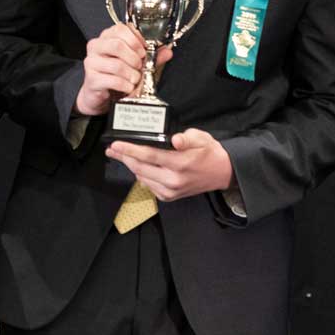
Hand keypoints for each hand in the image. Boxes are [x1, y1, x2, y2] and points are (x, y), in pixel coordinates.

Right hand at [74, 24, 173, 116]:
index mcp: (107, 37)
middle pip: (117, 45)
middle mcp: (96, 46)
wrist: (99, 92)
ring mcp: (91, 62)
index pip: (121, 29)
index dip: (136, 40)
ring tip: (135, 78)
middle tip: (140, 65)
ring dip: (131, 74)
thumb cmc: (116, 73)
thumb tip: (167, 51)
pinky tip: (128, 86)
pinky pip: (113, 80)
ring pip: (116, 65)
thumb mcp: (136, 62)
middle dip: (134, 58)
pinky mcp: (91, 79)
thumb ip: (151, 55)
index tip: (144, 50)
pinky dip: (125, 85)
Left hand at [105, 129, 231, 200]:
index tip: (116, 145)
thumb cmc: (209, 152)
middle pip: (140, 168)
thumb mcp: (201, 138)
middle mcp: (173, 180)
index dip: (130, 150)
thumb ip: (187, 138)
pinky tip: (139, 166)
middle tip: (112, 149)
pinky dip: (141, 175)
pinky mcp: (169, 197)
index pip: (149, 155)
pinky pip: (148, 185)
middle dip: (124, 157)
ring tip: (122, 156)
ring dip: (131, 166)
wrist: (222, 173)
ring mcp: (170, 191)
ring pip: (142, 178)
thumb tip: (175, 139)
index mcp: (180, 163)